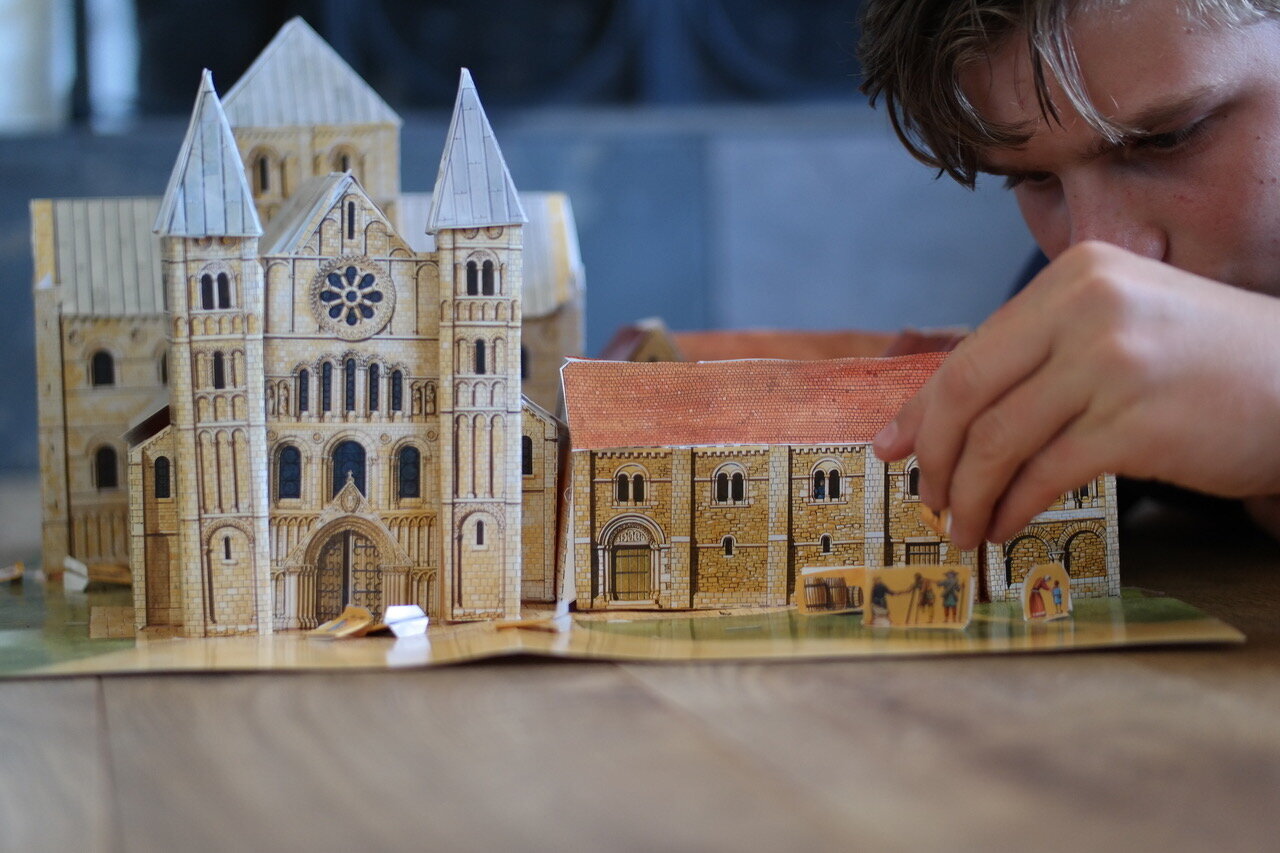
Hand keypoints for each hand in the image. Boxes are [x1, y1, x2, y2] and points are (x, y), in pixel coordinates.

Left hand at [872, 241, 1279, 548]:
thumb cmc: (1202, 360)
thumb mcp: (1117, 326)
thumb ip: (1039, 356)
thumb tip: (946, 415)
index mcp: (1073, 277)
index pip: (972, 352)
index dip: (922, 409)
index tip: (892, 447)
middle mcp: (1087, 309)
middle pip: (969, 393)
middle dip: (936, 457)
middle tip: (925, 498)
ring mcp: (1112, 364)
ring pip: (1000, 441)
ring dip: (970, 495)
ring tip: (963, 526)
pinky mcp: (1137, 424)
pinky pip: (1045, 474)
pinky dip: (1013, 507)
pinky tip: (1004, 525)